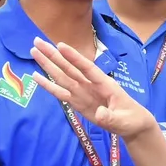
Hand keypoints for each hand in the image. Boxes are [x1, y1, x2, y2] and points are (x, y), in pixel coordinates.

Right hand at [30, 38, 156, 139]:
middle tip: (37, 41)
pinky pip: (60, 93)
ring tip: (34, 51)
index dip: (74, 57)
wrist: (131, 124)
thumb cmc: (131, 119)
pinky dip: (48, 85)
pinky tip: (36, 77)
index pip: (87, 68)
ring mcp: (83, 92)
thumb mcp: (123, 120)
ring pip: (62, 76)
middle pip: (69, 68)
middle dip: (53, 55)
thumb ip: (111, 117)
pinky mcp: (77, 102)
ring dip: (48, 65)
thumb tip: (100, 114)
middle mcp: (90, 84)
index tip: (60, 46)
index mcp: (104, 84)